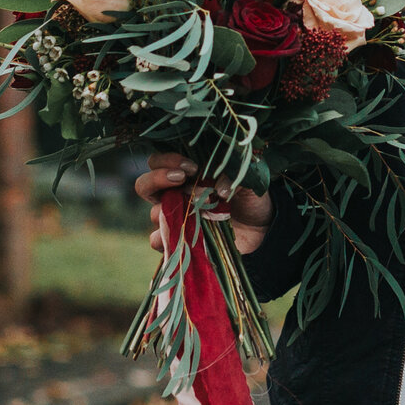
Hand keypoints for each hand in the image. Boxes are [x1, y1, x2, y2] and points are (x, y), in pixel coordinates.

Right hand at [134, 152, 270, 255]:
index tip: (192, 167)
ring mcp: (175, 220)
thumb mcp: (247, 182)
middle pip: (144, 185)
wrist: (261, 230)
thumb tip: (220, 189)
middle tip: (182, 178)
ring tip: (195, 213)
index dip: (168, 160)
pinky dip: (166, 239)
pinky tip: (184, 236)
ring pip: (154, 214)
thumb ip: (233, 176)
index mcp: (186, 176)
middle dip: (157, 179)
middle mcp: (174, 196)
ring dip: (170, 211)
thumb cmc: (248, 199)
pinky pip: (158, 241)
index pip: (158, 161)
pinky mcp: (179, 243)